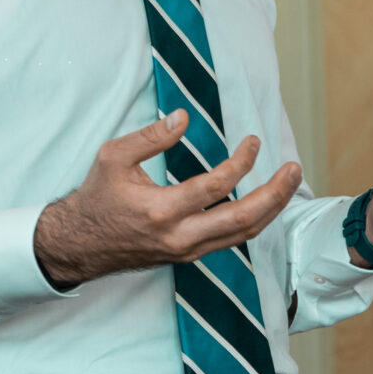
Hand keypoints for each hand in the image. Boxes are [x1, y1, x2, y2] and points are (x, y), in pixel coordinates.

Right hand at [33, 110, 303, 287]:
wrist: (79, 245)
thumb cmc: (96, 197)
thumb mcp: (113, 157)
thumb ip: (150, 137)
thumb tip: (184, 117)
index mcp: (161, 211)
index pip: (216, 187)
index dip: (241, 162)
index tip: (252, 141)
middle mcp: (180, 237)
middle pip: (243, 219)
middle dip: (274, 193)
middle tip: (293, 168)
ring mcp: (187, 251)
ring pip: (243, 235)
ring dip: (272, 209)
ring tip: (289, 183)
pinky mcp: (189, 256)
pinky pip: (232, 240)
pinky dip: (254, 221)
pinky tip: (266, 203)